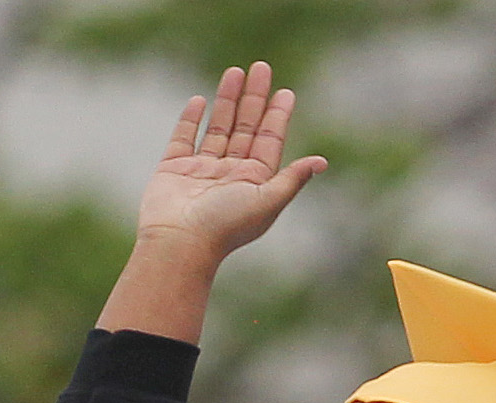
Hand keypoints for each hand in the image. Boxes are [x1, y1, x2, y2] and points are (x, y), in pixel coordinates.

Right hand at [134, 62, 326, 266]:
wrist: (180, 242)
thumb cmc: (226, 225)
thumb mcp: (267, 201)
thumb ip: (292, 179)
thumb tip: (322, 162)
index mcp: (254, 183)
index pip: (269, 142)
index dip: (278, 117)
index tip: (285, 92)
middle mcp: (230, 176)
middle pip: (246, 129)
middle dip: (254, 99)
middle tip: (261, 67)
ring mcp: (201, 172)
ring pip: (218, 129)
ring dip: (227, 101)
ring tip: (235, 72)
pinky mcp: (173, 170)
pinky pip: (184, 138)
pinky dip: (191, 119)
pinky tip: (199, 101)